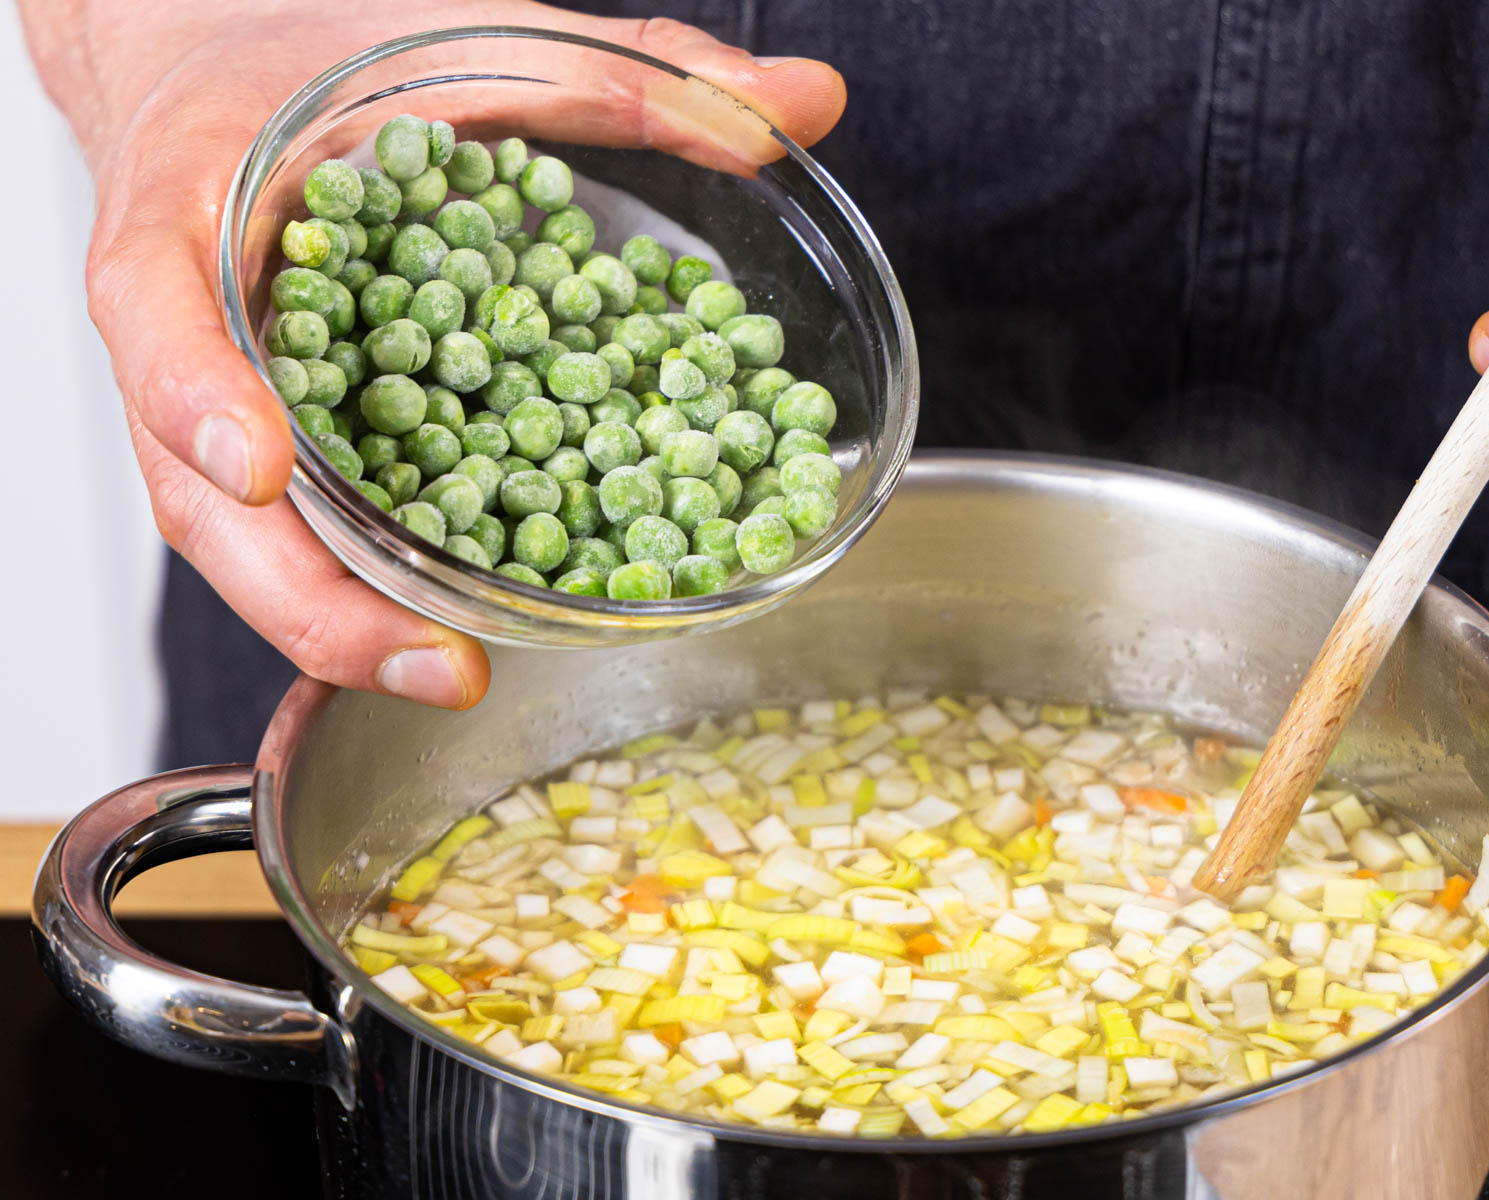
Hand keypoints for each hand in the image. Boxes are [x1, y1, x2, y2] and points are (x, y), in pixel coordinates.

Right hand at [18, 0, 844, 705]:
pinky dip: (378, 579)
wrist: (227, 63)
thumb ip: (626, 70)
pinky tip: (465, 624)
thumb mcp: (462, 35)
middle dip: (309, 594)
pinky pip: (312, 518)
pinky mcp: (279, 435)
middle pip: (202, 490)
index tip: (267, 464)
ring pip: (249, 540)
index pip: (152, 306)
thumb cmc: (321, 52)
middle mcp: (194, 326)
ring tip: (457, 676)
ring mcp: (223, 398)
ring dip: (349, 622)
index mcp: (192, 201)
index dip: (194, 393)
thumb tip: (804, 103)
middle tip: (434, 659)